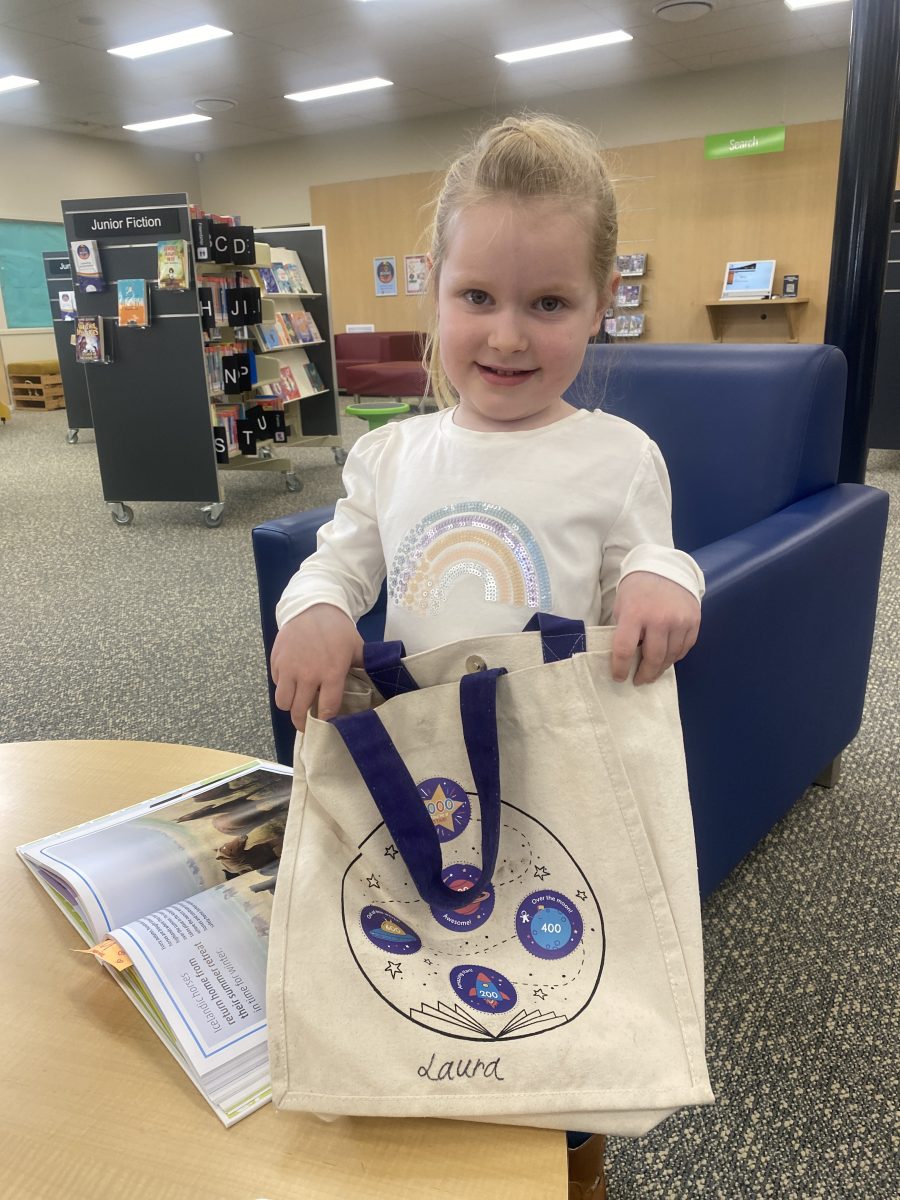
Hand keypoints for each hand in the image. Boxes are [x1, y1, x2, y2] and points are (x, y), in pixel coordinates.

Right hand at [271, 604, 363, 730]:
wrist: (312, 607)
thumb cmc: (337, 630)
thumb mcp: (357, 647)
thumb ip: (366, 666)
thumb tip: (380, 682)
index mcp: (331, 673)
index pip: (326, 709)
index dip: (326, 721)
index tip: (328, 725)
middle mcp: (308, 675)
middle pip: (299, 712)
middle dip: (303, 722)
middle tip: (308, 723)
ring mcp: (289, 668)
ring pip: (283, 702)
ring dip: (290, 705)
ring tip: (298, 701)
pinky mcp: (276, 661)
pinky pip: (276, 684)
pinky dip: (283, 686)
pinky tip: (293, 680)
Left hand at [611, 571, 699, 685]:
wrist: (665, 567)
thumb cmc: (638, 588)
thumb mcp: (622, 605)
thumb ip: (623, 629)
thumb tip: (626, 657)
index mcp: (635, 614)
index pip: (625, 650)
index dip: (620, 668)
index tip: (619, 677)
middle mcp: (659, 619)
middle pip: (652, 658)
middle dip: (644, 674)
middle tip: (639, 680)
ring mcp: (679, 621)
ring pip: (671, 656)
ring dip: (661, 668)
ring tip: (653, 673)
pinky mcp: (694, 621)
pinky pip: (685, 648)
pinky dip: (675, 656)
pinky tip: (667, 658)